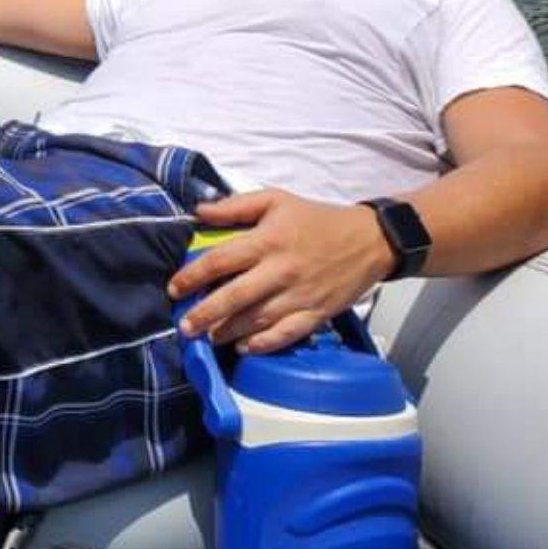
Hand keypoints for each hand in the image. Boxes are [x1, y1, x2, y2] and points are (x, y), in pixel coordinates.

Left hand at [169, 189, 392, 353]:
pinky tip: (243, 347)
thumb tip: (197, 212)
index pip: (221, 260)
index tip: (175, 289)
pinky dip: (262, 344)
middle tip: (184, 327)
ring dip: (226, 333)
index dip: (193, 276)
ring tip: (206, 338)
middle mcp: (282, 270)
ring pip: (256, 320)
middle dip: (204, 314)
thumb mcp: (277, 200)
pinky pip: (285, 334)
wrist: (372, 239)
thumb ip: (236, 207)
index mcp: (269, 240)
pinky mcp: (316, 313)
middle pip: (235, 296)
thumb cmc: (317, 219)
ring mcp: (300, 295)